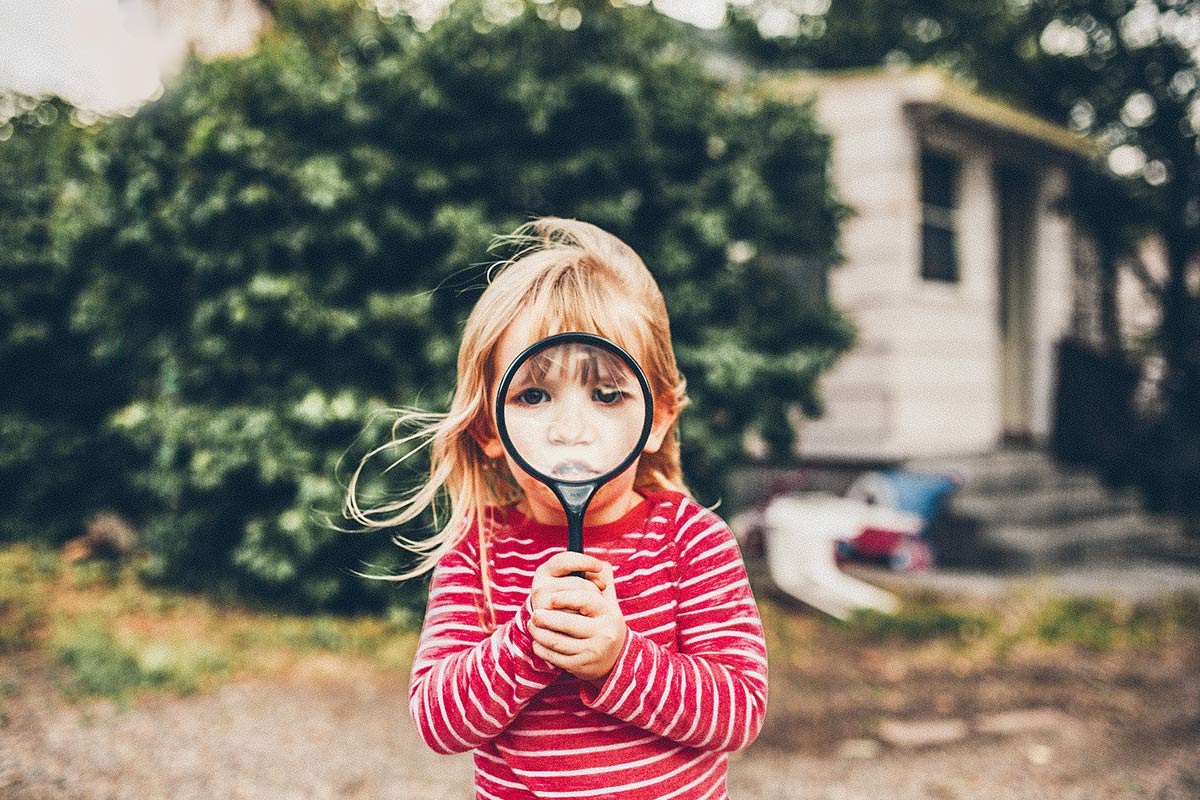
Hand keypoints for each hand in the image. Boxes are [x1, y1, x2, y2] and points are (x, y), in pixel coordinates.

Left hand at [528, 552, 626, 682]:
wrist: (616, 660)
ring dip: (540, 634)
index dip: (567, 597)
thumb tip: (601, 564)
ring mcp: (592, 652)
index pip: (586, 600)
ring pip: (558, 642)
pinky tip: (536, 643)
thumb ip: (604, 584)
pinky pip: (556, 658)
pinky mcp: (581, 667)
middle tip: (534, 613)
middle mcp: (604, 633)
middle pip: (568, 623)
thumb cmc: (606, 624)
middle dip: (546, 618)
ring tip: (531, 626)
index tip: (551, 598)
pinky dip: (542, 650)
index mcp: (609, 613)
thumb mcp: (609, 604)